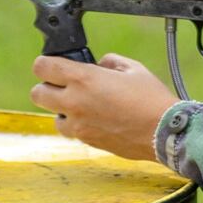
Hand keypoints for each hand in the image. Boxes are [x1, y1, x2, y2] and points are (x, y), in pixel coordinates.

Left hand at [31, 52, 176, 159]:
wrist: (164, 132)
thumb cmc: (151, 99)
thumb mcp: (133, 68)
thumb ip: (110, 62)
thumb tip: (100, 64)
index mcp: (83, 79)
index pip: (42, 67)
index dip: (45, 63)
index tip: (53, 65)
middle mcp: (75, 102)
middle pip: (37, 93)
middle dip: (47, 87)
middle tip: (64, 86)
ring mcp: (79, 125)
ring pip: (53, 117)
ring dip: (62, 110)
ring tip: (83, 106)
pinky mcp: (88, 141)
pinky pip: (72, 132)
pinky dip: (78, 125)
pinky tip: (96, 120)